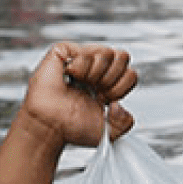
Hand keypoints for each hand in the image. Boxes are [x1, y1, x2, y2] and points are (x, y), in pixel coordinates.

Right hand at [20, 42, 136, 147]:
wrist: (52, 128)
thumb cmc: (71, 129)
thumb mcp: (109, 132)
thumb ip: (125, 123)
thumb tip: (119, 105)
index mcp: (107, 84)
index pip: (130, 73)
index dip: (121, 88)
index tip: (104, 100)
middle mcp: (96, 70)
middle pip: (123, 57)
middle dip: (112, 79)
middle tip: (96, 91)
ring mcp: (81, 59)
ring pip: (107, 52)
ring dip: (96, 75)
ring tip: (82, 84)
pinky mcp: (64, 52)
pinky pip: (84, 51)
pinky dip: (81, 67)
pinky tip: (71, 76)